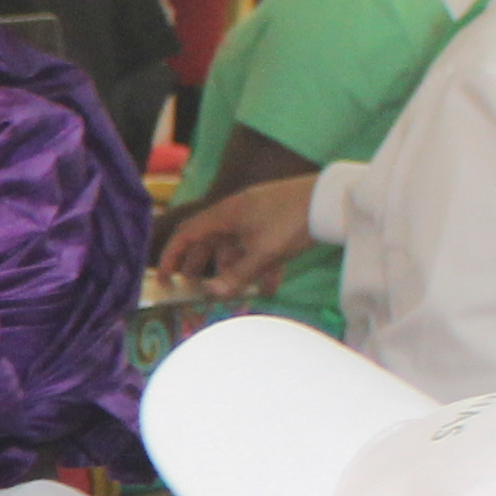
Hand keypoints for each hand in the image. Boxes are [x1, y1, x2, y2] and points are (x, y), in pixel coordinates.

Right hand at [157, 172, 316, 298]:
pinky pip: (258, 246)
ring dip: (234, 270)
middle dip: (201, 267)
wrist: (331, 201)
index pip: (187, 234)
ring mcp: (255, 217)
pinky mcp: (274, 222)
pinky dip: (259, 266)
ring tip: (239, 294)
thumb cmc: (290, 222)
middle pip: (208, 242)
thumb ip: (237, 275)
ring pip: (234, 247)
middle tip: (194, 290)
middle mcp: (235, 213)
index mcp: (225, 214)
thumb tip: (213, 293)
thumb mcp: (263, 253)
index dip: (172, 256)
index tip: (165, 278)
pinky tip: (270, 287)